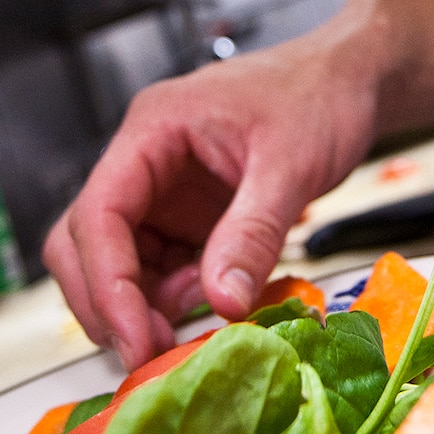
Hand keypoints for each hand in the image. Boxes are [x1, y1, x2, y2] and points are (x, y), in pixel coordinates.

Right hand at [42, 0, 433, 367]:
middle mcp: (144, 162)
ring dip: (142, 306)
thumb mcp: (291, 164)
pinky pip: (158, 270)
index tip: (134, 337)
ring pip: (116, 264)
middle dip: (109, 303)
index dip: (107, 283)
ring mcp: (161, 192)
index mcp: (153, 130)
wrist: (350, 81)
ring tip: (197, 321)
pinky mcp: (185, 218)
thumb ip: (253, 232)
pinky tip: (215, 301)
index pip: (98, 213)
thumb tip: (224, 303)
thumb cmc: (319, 96)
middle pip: (83, 243)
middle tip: (150, 353)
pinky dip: (174, 299)